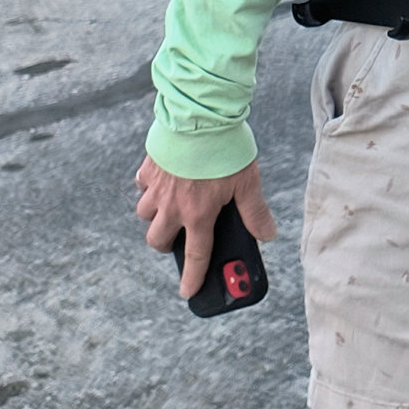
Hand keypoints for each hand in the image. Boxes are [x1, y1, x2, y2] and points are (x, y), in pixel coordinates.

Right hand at [134, 154, 275, 298]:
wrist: (201, 116)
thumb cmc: (226, 149)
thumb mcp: (248, 182)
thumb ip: (255, 212)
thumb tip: (267, 234)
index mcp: (199, 214)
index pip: (196, 255)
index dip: (192, 277)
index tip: (187, 292)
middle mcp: (173, 205)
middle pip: (157, 240)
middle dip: (165, 246)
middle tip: (177, 240)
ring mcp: (157, 187)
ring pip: (144, 214)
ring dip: (155, 217)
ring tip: (170, 209)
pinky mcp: (149, 167)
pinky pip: (141, 186)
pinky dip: (148, 189)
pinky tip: (161, 182)